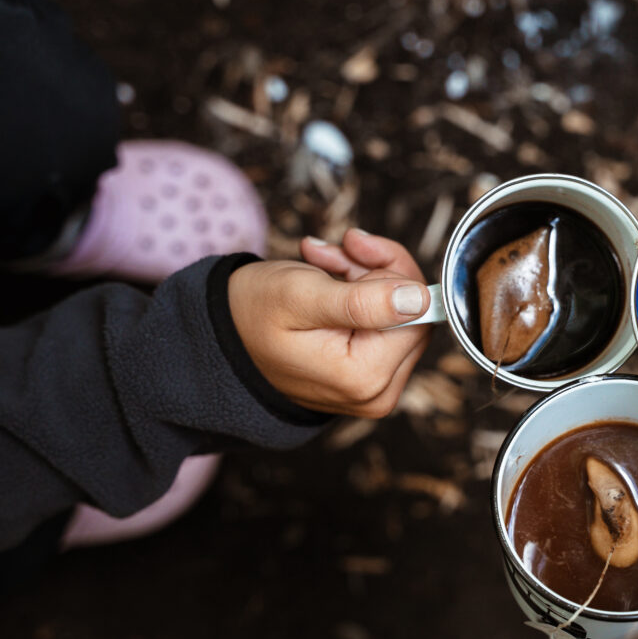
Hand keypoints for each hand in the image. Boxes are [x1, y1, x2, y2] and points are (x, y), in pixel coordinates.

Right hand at [227, 229, 431, 416]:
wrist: (218, 342)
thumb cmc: (250, 315)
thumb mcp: (302, 296)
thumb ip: (363, 301)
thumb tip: (419, 299)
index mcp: (365, 377)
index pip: (417, 312)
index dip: (389, 270)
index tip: (351, 245)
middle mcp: (378, 393)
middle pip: (413, 315)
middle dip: (375, 272)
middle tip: (333, 254)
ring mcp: (375, 390)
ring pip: (400, 315)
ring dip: (364, 278)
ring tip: (322, 263)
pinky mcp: (369, 379)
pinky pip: (385, 327)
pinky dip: (360, 295)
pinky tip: (327, 279)